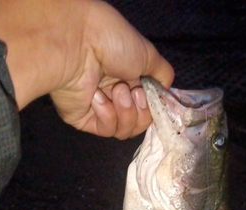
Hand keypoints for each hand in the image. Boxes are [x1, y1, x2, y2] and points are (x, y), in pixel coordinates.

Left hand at [0, 0, 173, 138]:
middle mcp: (114, 95)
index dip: (153, 108)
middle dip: (141, 111)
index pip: (147, 108)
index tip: (151, 96)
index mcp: (128, 79)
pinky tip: (98, 97)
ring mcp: (98, 108)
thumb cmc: (114, 42)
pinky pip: (106, 129)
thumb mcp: (149, 55)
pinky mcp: (83, 120)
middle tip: (133, 92)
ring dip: (125, 111)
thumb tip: (166, 91)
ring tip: (117, 91)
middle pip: (139, 123)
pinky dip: (107, 114)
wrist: (80, 43)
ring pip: (124, 130)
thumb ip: (163, 75)